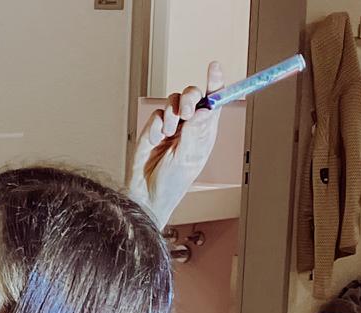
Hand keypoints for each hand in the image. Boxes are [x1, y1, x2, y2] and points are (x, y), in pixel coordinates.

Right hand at [129, 61, 223, 230]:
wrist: (146, 196)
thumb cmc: (171, 185)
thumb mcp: (187, 159)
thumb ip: (194, 133)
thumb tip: (205, 111)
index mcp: (204, 133)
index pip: (213, 102)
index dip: (215, 83)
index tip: (214, 68)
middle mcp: (190, 127)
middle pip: (193, 95)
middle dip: (189, 98)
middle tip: (186, 112)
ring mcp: (172, 127)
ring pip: (174, 101)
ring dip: (172, 114)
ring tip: (168, 134)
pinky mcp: (154, 129)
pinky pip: (157, 115)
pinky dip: (156, 127)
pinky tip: (155, 142)